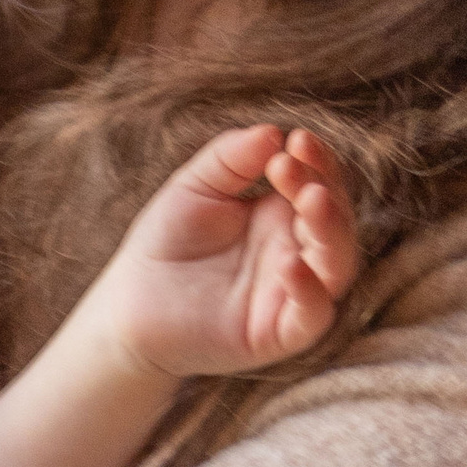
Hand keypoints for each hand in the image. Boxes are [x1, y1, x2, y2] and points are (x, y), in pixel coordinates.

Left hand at [102, 126, 357, 378]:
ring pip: (337, 264)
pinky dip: (309, 290)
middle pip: (336, 218)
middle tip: (290, 165)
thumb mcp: (195, 188)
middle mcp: (297, 252)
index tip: (296, 141)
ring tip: (312, 198)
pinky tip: (290, 264)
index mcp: (282, 215)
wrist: (128, 305)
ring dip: (331, 230)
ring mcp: (292, 293)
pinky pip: (311, 315)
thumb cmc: (164, 243)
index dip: (317, 161)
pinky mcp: (278, 334)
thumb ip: (231, 159)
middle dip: (322, 186)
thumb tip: (274, 132)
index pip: (321, 182)